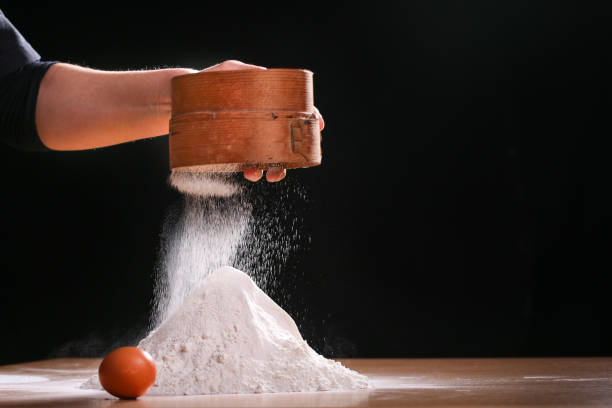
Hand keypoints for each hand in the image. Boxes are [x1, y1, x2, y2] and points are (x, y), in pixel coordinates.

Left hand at [202, 60, 324, 182]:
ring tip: (261, 174)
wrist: (176, 103)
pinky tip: (248, 173)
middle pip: (286, 139)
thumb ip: (246, 72)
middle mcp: (261, 122)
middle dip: (291, 155)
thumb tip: (265, 73)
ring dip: (273, 168)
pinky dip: (253, 171)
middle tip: (286, 164)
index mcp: (266, 101)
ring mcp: (248, 138)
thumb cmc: (205, 83)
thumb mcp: (227, 71)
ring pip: (270, 156)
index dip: (309, 117)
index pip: (294, 109)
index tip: (318, 126)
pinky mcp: (234, 150)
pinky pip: (249, 164)